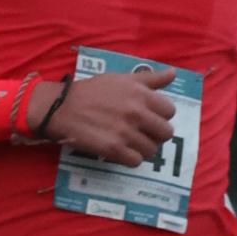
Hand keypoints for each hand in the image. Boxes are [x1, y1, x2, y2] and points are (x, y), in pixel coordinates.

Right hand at [39, 66, 175, 164]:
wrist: (63, 107)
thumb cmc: (93, 90)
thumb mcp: (121, 78)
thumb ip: (150, 78)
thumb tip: (173, 73)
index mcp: (140, 94)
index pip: (169, 111)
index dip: (161, 115)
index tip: (150, 117)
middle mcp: (136, 113)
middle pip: (166, 133)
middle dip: (156, 134)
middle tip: (143, 133)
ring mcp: (125, 132)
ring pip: (152, 150)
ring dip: (144, 148)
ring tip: (131, 143)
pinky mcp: (113, 149)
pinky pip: (136, 161)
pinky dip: (131, 159)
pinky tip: (122, 151)